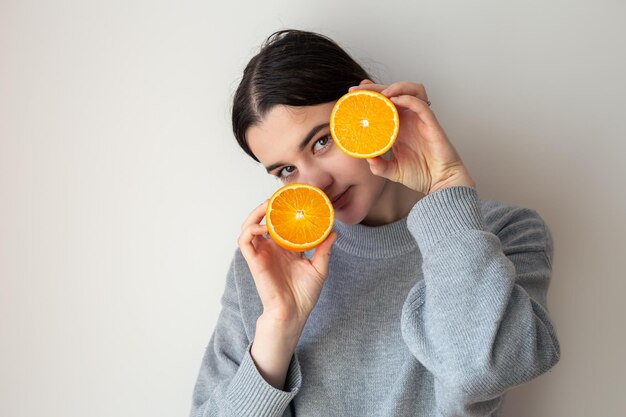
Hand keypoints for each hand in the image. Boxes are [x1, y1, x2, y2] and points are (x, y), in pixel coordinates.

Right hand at [237, 200, 337, 329]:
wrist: (294, 313)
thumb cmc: (304, 295)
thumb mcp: (319, 268)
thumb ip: (324, 250)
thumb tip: (334, 232)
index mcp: (286, 248)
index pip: (282, 223)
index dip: (284, 210)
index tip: (294, 198)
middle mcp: (272, 248)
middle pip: (264, 220)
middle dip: (268, 206)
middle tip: (278, 197)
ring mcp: (262, 253)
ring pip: (249, 226)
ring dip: (255, 213)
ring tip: (267, 205)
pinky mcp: (254, 261)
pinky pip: (245, 241)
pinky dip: (251, 229)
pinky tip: (264, 227)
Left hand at [349, 80, 475, 194]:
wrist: (441, 183)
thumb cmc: (422, 175)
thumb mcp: (393, 171)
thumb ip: (378, 166)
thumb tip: (366, 158)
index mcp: (399, 127)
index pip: (385, 103)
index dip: (372, 94)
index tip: (354, 93)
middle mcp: (410, 120)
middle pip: (395, 93)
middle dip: (377, 88)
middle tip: (359, 89)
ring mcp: (421, 120)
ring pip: (412, 90)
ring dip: (396, 87)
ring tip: (381, 94)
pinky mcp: (431, 124)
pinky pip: (421, 105)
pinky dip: (408, 99)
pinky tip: (395, 101)